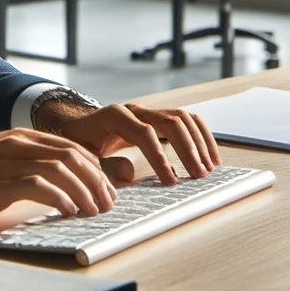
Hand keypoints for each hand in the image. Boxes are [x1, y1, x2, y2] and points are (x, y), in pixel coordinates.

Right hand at [0, 129, 117, 224]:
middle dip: (98, 179)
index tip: (105, 188)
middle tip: (109, 202)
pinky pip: (39, 185)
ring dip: (85, 190)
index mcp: (18, 138)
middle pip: (72, 155)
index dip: (94, 167)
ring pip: (62, 167)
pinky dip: (60, 198)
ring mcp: (8, 161)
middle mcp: (17, 144)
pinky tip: (68, 211)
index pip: (69, 146)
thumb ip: (21, 168)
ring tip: (95, 210)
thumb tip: (49, 187)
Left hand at [36, 101, 220, 185]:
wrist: (79, 126)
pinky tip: (210, 157)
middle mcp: (135, 109)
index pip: (144, 133)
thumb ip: (103, 165)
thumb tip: (129, 173)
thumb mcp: (84, 155)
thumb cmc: (81, 143)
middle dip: (187, 149)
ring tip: (209, 169)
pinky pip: (186, 121)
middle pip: (169, 121)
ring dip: (199, 142)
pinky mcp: (158, 117)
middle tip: (198, 175)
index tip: (171, 181)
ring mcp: (148, 111)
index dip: (159, 157)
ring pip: (182, 118)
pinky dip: (201, 136)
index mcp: (114, 116)